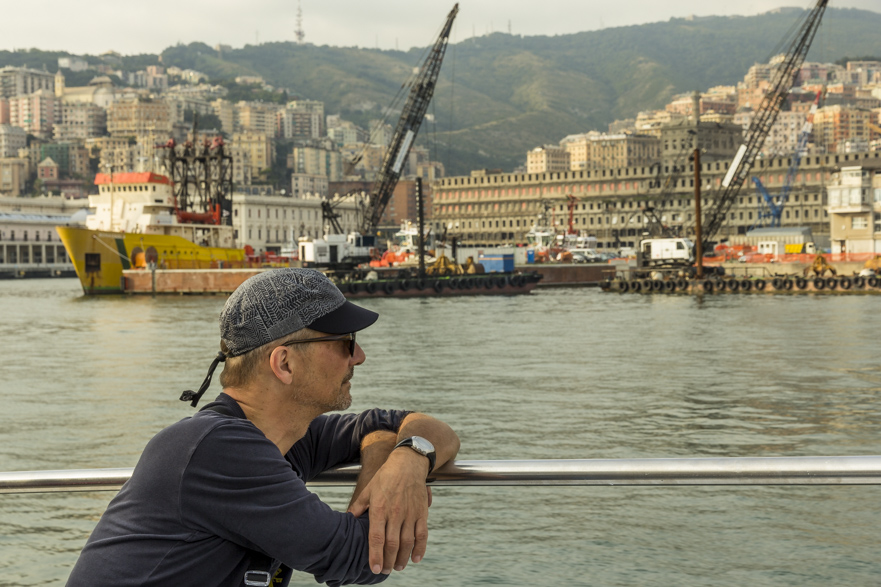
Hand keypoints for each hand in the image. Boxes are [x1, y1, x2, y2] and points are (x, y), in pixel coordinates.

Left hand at [347, 448, 430, 573]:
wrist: (408, 463)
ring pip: (407, 542)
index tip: (375, 569)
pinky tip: (415, 558)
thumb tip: (348, 518)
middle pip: (392, 544)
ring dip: (402, 558)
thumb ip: (359, 506)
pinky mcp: (422, 513)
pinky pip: (422, 535)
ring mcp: (410, 514)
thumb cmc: (386, 476)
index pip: (377, 538)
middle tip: (385, 570)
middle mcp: (395, 513)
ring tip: (397, 567)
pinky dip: (420, 549)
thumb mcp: (369, 489)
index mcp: (379, 509)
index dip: (375, 555)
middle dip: (388, 561)